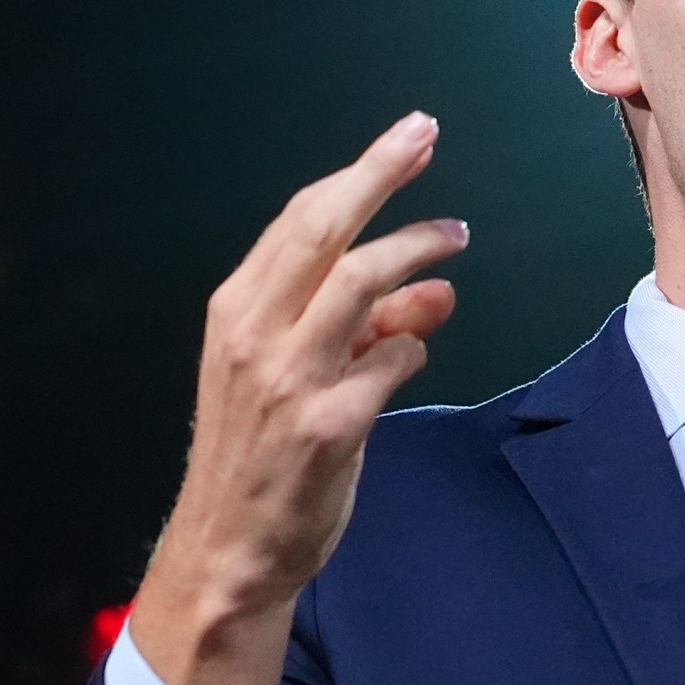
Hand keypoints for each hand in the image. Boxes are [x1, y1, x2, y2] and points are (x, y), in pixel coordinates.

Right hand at [132, 111, 467, 684]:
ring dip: (416, 252)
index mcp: (235, 311)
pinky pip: (390, 362)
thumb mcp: (292, 376)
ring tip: (453, 239)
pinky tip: (415, 351)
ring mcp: (289, 379)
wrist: (230, 547)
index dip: (360, 173)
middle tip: (427, 140)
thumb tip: (433, 288)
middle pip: (327, 230)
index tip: (408, 137)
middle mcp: (254, 334)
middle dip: (382, 176)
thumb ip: (359, 328)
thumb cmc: (260, 455)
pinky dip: (412, 347)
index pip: (300, 219)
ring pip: (363, 284)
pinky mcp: (328, 425)